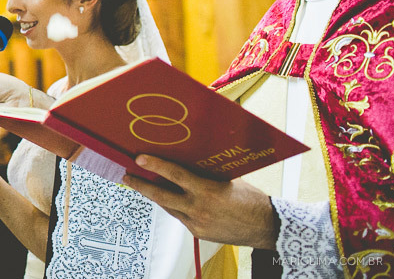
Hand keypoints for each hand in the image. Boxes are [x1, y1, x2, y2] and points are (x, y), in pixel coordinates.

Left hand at [122, 154, 278, 248]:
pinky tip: (169, 198)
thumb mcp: (227, 179)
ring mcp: (197, 224)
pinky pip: (179, 217)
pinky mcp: (199, 233)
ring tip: (142, 184)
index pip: (175, 175)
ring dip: (155, 196)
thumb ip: (205, 172)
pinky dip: (173, 206)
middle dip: (141, 185)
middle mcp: (199, 209)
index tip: (139, 159)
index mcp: (208, 191)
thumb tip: (185, 161)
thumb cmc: (250, 199)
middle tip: (127, 176)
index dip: (155, 166)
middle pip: (161, 196)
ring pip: (168, 207)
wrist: (266, 227)